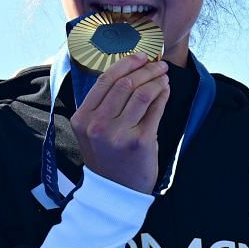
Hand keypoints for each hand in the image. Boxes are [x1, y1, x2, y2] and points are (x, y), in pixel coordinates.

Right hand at [71, 55, 169, 191]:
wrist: (116, 190)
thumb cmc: (107, 156)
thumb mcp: (92, 131)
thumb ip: (103, 104)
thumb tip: (128, 71)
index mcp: (83, 118)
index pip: (105, 80)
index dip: (126, 63)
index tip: (140, 57)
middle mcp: (98, 125)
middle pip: (125, 83)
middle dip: (146, 69)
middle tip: (158, 66)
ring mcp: (119, 134)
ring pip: (142, 93)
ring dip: (156, 80)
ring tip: (164, 76)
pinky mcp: (140, 141)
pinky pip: (155, 109)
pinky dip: (163, 95)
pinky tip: (165, 90)